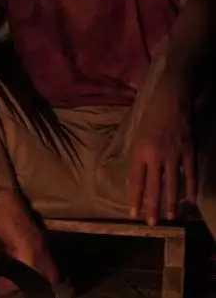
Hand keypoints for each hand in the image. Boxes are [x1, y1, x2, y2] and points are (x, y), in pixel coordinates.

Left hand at [128, 86, 195, 224]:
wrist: (169, 100)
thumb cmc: (148, 117)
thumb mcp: (136, 137)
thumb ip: (136, 158)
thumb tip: (135, 180)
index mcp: (139, 151)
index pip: (135, 180)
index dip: (134, 198)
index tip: (132, 213)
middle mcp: (155, 155)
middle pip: (153, 186)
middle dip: (151, 206)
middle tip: (150, 223)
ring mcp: (173, 154)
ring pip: (172, 183)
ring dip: (170, 202)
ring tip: (169, 216)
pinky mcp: (188, 151)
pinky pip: (189, 174)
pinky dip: (189, 188)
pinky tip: (189, 200)